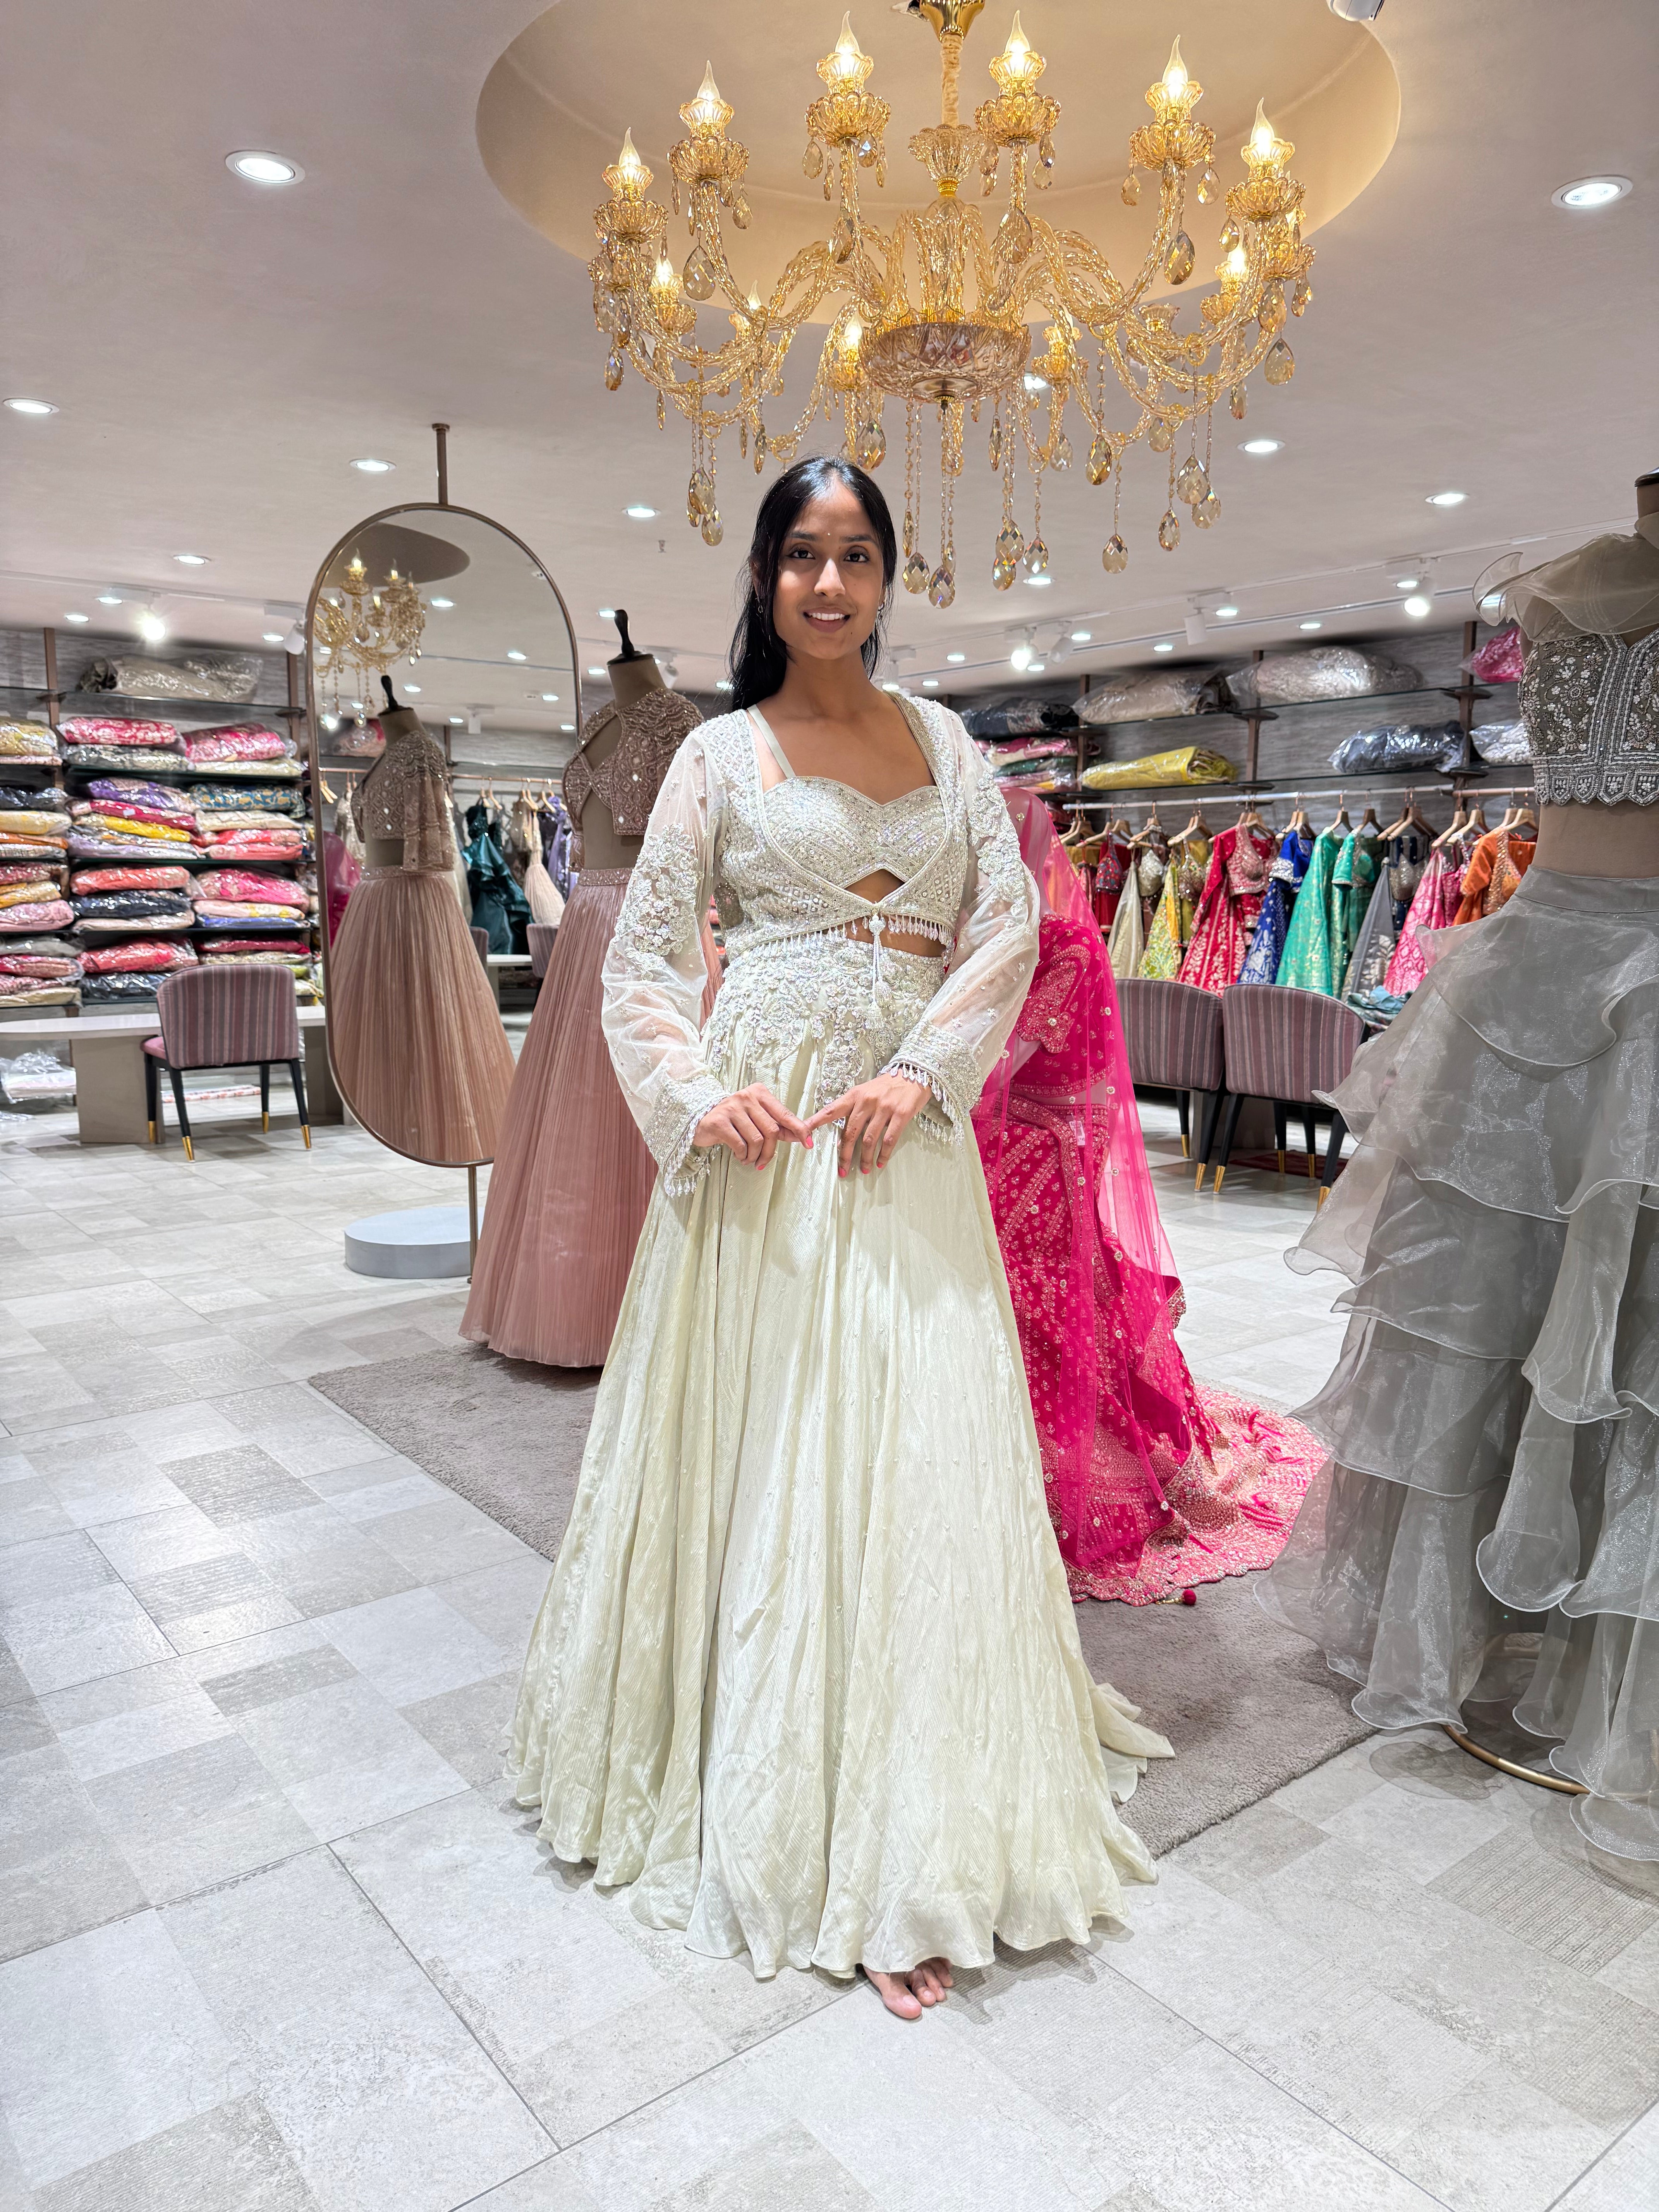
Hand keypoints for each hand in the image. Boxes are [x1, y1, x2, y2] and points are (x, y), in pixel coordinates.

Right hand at [693, 1084, 812, 1168]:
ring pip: (756, 1140)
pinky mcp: (719, 1121)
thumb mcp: (757, 1119)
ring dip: (754, 1156)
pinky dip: (742, 1155)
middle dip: (770, 1151)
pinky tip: (739, 1155)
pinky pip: (740, 1145)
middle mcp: (747, 1096)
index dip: (799, 1129)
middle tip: (762, 1162)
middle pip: (771, 1130)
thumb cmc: (734, 1121)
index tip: (809, 1143)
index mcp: (760, 1093)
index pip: (784, 1113)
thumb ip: (778, 1126)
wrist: (702, 1120)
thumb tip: (802, 1135)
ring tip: (748, 1158)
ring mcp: (732, 1107)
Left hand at [806, 1073, 931, 1177]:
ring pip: (869, 1139)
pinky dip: (883, 1154)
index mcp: (855, 1095)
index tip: (804, 1134)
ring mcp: (884, 1108)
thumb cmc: (887, 1086)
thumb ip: (854, 1108)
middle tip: (842, 1169)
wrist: (914, 1074)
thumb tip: (843, 1133)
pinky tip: (880, 1162)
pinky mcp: (901, 1114)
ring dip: (864, 1158)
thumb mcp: (866, 1091)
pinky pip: (889, 1139)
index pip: (831, 1110)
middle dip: (845, 1154)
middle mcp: (867, 1101)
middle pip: (850, 1132)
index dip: (816, 1122)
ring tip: (863, 1169)